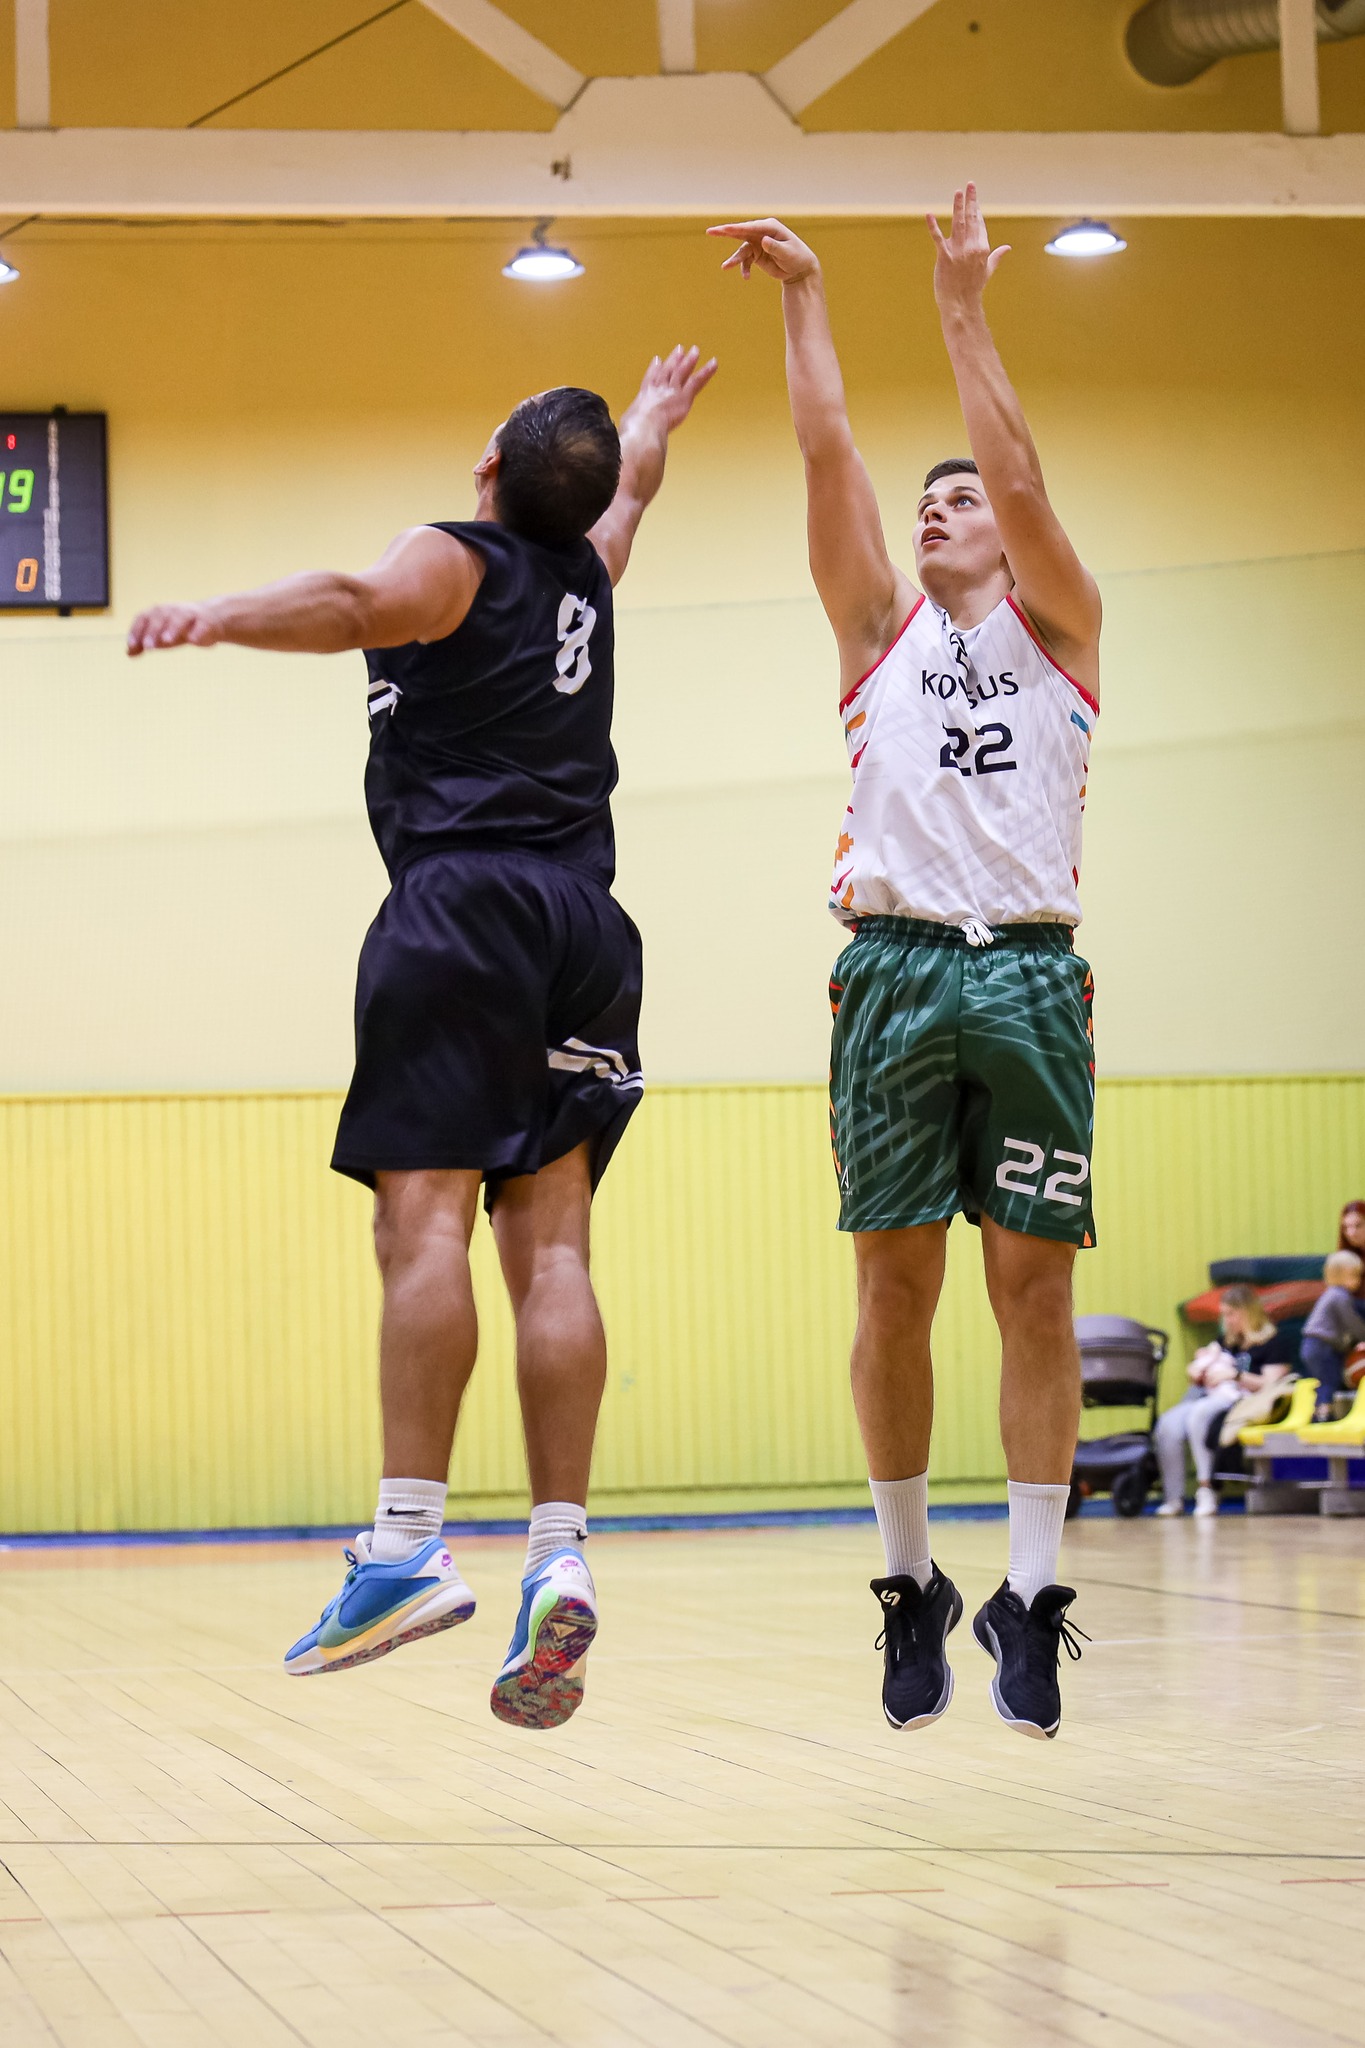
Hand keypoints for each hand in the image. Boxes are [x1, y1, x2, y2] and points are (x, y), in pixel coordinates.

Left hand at [126, 603, 223, 655]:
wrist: (211, 620)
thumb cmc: (180, 629)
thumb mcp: (161, 636)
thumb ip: (144, 643)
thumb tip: (129, 653)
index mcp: (159, 613)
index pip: (144, 618)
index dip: (137, 630)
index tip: (132, 645)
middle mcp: (173, 611)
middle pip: (160, 616)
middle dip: (153, 630)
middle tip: (148, 646)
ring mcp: (191, 615)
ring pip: (180, 617)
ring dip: (173, 628)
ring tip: (167, 641)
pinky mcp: (207, 623)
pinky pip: (202, 626)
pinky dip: (197, 632)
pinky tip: (193, 640)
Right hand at [626, 344, 717, 435]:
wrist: (643, 429)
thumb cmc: (634, 431)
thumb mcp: (628, 427)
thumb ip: (630, 427)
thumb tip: (627, 435)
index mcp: (644, 397)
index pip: (650, 380)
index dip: (654, 369)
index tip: (657, 360)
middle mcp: (658, 390)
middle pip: (667, 371)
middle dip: (674, 360)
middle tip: (679, 349)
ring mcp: (672, 391)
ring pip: (682, 372)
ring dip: (689, 361)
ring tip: (695, 351)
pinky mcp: (684, 397)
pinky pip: (697, 381)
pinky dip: (706, 372)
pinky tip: (713, 364)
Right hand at [707, 218, 819, 284]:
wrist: (800, 269)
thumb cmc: (797, 257)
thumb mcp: (788, 253)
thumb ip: (775, 247)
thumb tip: (764, 241)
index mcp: (770, 227)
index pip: (750, 227)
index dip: (737, 228)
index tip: (725, 229)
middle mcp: (761, 233)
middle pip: (740, 232)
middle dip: (725, 232)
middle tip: (710, 231)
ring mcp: (757, 243)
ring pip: (741, 250)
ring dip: (734, 260)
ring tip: (725, 267)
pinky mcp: (756, 254)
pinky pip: (746, 262)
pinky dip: (744, 269)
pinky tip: (746, 278)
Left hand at [926, 182, 1009, 313]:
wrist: (961, 304)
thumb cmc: (973, 288)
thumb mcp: (988, 270)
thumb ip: (996, 256)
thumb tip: (1007, 248)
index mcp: (982, 248)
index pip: (980, 224)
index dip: (977, 210)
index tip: (974, 199)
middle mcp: (972, 247)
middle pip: (972, 219)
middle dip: (971, 200)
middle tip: (970, 184)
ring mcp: (958, 252)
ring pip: (958, 224)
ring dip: (958, 206)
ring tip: (958, 192)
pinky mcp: (944, 257)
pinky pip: (938, 239)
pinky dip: (933, 226)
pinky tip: (928, 214)